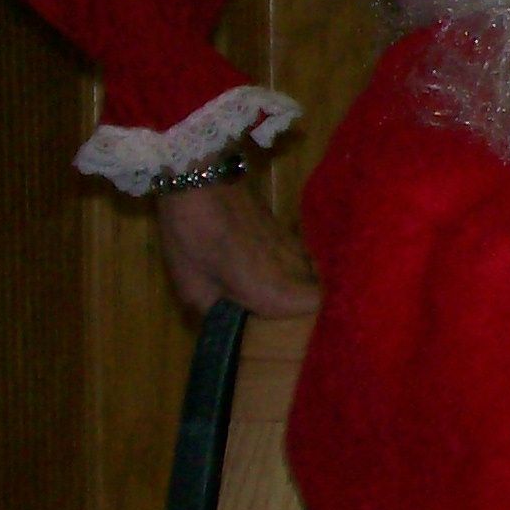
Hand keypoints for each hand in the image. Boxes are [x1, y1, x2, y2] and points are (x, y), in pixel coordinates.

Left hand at [156, 178, 319, 316]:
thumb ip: (212, 310)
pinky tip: (267, 269)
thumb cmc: (194, 236)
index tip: (294, 330)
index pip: (316, 311)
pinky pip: (300, 258)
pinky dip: (291, 268)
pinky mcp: (286, 231)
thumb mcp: (191, 284)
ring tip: (275, 294)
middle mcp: (294, 270)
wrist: (201, 180)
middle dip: (306, 306)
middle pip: (318, 295)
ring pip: (311, 275)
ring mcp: (294, 247)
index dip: (310, 321)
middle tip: (283, 316)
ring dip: (298, 285)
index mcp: (273, 290)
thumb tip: (223, 319)